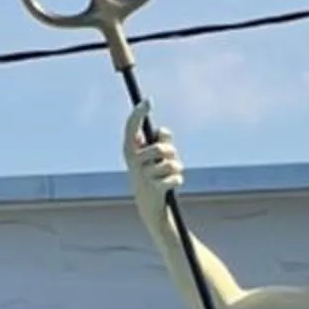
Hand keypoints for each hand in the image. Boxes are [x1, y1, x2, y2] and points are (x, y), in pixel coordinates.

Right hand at [124, 101, 182, 218]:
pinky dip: (178, 180)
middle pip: (160, 148)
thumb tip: (164, 131)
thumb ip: (161, 141)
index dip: (139, 113)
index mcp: (130, 150)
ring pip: (170, 164)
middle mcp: (133, 161)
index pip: (131, 127)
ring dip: (177, 168)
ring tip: (173, 173)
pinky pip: (175, 178)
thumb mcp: (156, 157)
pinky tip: (172, 185)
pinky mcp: (154, 189)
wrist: (149, 206)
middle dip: (171, 152)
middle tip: (172, 157)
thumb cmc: (153, 175)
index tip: (149, 101)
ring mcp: (142, 175)